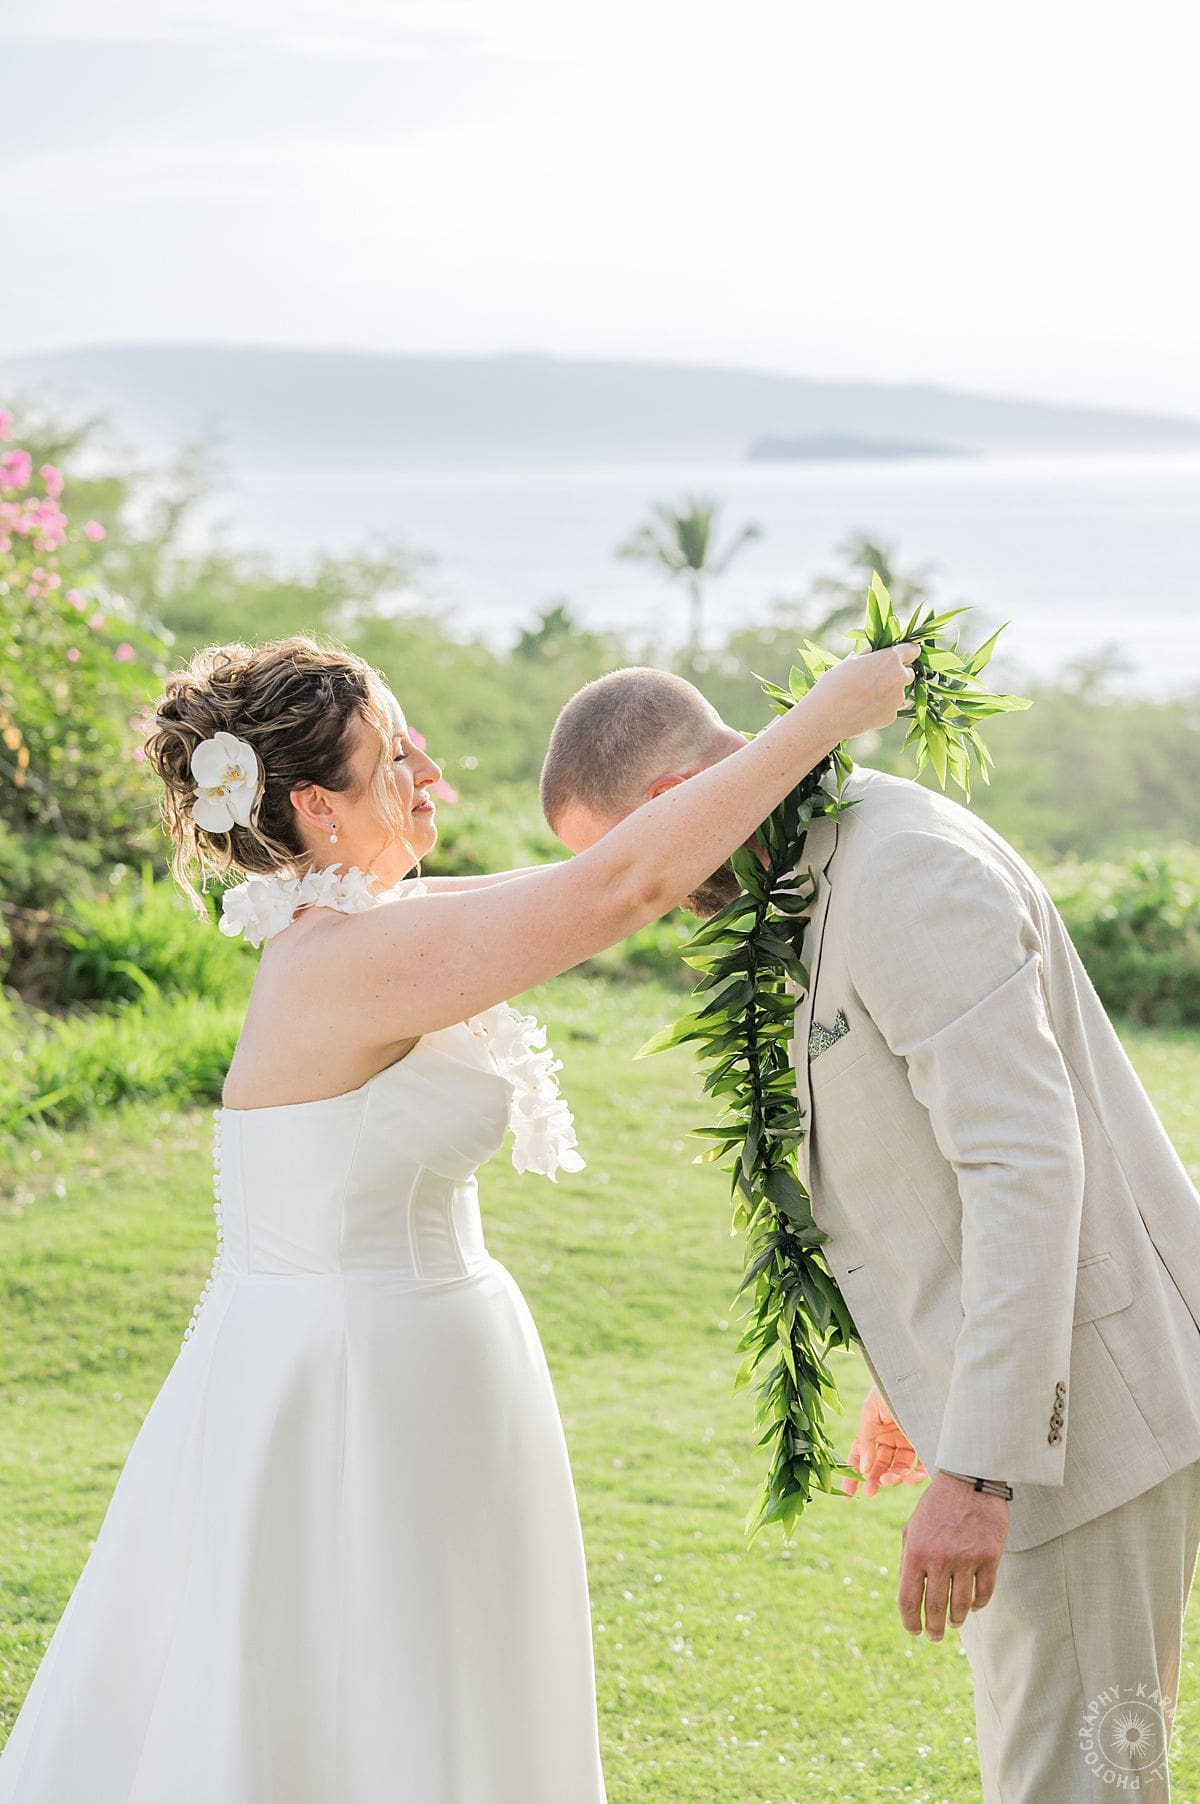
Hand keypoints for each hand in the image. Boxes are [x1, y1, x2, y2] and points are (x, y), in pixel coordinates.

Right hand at [810, 643, 919, 740]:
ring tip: (867, 696)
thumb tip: (875, 652)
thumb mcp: (851, 661)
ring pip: (900, 693)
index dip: (905, 653)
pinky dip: (882, 708)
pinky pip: (891, 708)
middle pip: (909, 673)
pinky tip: (864, 709)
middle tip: (876, 679)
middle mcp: (900, 678)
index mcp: (891, 658)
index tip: (897, 657)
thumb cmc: (835, 683)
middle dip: (897, 674)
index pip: (913, 650)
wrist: (827, 715)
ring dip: (890, 692)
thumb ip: (869, 655)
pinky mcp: (892, 716)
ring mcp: (898, 699)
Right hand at [842, 1385, 928, 1497]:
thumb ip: (865, 1439)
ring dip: (893, 1478)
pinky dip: (916, 1476)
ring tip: (889, 1479)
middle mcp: (891, 1438)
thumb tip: (862, 1468)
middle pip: (880, 1466)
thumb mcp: (871, 1409)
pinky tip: (910, 1476)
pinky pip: (922, 1467)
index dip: (853, 1474)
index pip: (861, 1456)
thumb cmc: (891, 1388)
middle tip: (869, 1492)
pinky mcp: (927, 1445)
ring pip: (899, 1470)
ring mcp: (909, 1443)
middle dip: (873, 1480)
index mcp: (875, 1429)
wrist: (920, 1376)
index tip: (847, 1494)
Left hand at [897, 1471, 1007, 1640]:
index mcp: (915, 1551)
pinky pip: (984, 1594)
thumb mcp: (912, 1528)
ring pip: (961, 1606)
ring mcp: (966, 1559)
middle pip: (935, 1610)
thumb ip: (908, 1561)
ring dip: (956, 1620)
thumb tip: (909, 1597)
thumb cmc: (936, 1506)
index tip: (914, 1632)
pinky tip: (973, 1606)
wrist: (968, 1479)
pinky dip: (978, 1605)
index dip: (910, 1622)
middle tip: (934, 1637)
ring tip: (953, 1622)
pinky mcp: (990, 1557)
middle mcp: (939, 1558)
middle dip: (934, 1629)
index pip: (909, 1600)